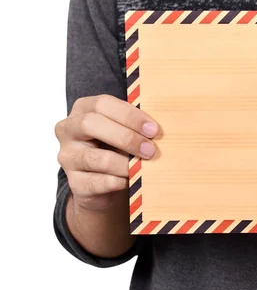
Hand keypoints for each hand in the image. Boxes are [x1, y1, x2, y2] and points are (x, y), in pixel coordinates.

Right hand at [55, 94, 158, 211]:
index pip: (102, 104)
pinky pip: (99, 182)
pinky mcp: (75, 183)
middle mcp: (68, 130)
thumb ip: (135, 125)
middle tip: (150, 149)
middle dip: (126, 137)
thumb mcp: (123, 131)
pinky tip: (131, 181)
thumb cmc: (117, 150)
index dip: (129, 115)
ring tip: (143, 167)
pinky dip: (119, 182)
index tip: (152, 129)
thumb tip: (157, 129)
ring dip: (125, 163)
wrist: (104, 185)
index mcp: (82, 110)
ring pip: (96, 158)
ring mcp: (68, 157)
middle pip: (91, 124)